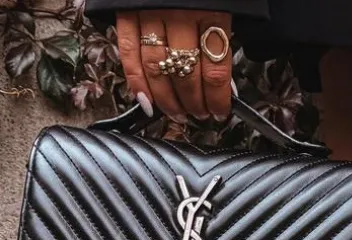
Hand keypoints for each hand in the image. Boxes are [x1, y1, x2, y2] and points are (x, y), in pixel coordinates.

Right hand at [116, 9, 231, 123]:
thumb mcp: (224, 4)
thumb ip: (222, 39)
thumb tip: (224, 86)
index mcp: (212, 11)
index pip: (216, 71)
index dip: (218, 100)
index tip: (219, 113)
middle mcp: (181, 13)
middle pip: (186, 75)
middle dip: (193, 104)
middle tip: (198, 116)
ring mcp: (151, 12)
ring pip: (158, 70)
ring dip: (167, 100)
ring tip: (177, 114)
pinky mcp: (127, 11)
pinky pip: (129, 53)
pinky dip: (136, 82)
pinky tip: (146, 102)